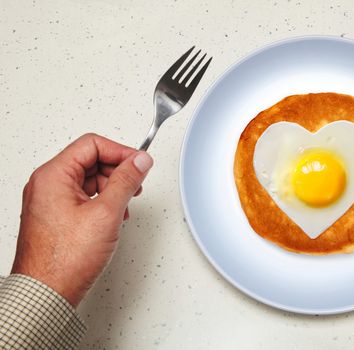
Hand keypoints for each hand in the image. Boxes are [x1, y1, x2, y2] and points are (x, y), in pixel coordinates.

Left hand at [10, 133, 152, 306]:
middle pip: (91, 160)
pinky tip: (113, 217)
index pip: (92, 145)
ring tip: (125, 206)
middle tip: (135, 185)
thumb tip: (139, 161)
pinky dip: (102, 202)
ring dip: (112, 188)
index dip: (121, 152)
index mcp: (53, 176)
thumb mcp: (106, 212)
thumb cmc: (65, 259)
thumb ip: (126, 181)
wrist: (47, 292)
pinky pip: (83, 197)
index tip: (140, 164)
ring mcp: (50, 200)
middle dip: (117, 171)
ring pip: (89, 179)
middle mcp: (47, 184)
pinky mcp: (56, 216)